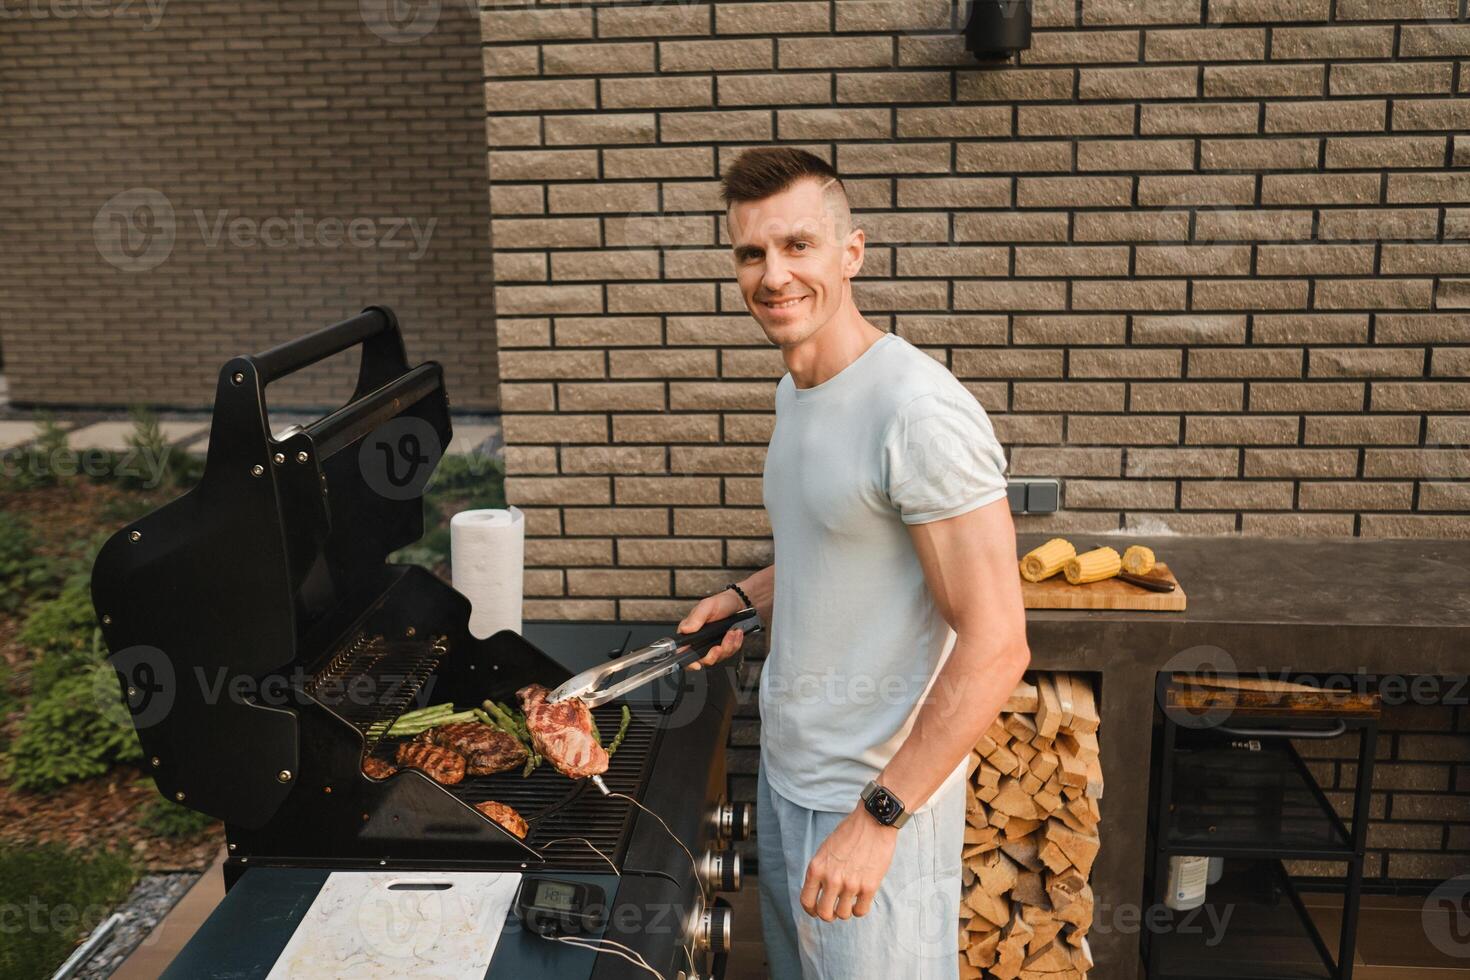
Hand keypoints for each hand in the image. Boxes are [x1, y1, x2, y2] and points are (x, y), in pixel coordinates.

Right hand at [677, 590, 746, 670]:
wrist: (736, 603)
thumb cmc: (719, 603)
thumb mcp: (706, 606)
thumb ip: (696, 618)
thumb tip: (685, 629)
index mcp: (690, 633)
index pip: (683, 653)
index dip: (688, 662)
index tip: (696, 664)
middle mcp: (699, 642)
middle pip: (703, 660)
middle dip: (714, 655)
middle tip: (720, 646)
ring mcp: (712, 646)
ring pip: (719, 657)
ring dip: (728, 646)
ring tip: (732, 632)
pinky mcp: (724, 647)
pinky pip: (730, 653)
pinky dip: (735, 644)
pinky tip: (736, 633)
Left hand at [799, 806, 897, 920]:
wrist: (873, 821)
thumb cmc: (849, 832)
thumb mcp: (825, 849)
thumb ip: (821, 870)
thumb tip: (819, 892)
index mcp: (816, 868)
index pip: (806, 901)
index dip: (810, 910)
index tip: (816, 911)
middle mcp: (831, 878)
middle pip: (824, 913)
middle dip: (828, 915)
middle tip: (834, 910)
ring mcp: (851, 884)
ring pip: (843, 914)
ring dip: (845, 911)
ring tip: (849, 901)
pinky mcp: (869, 886)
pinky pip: (860, 911)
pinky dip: (859, 909)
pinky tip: (860, 900)